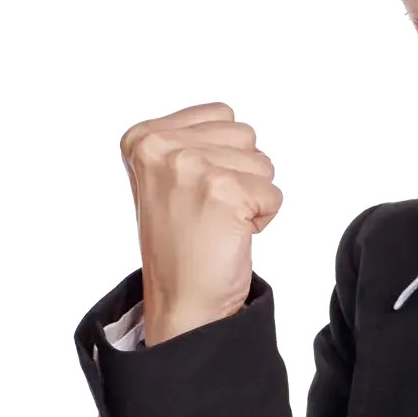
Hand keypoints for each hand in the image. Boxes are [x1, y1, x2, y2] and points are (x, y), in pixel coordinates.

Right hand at [118, 102, 281, 344]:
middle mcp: (162, 148)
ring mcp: (192, 167)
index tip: (198, 188)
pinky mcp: (223, 192)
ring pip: (262, 163)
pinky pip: (273, 194)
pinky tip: (230, 233)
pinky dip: (262, 218)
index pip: (220, 115)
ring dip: (251, 196)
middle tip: (211, 209)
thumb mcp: (167, 180)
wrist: (182, 301)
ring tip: (219, 221)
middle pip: (244, 136)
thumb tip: (234, 124)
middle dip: (240, 174)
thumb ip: (192, 143)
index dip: (223, 156)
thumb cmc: (180, 250)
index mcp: (144, 139)